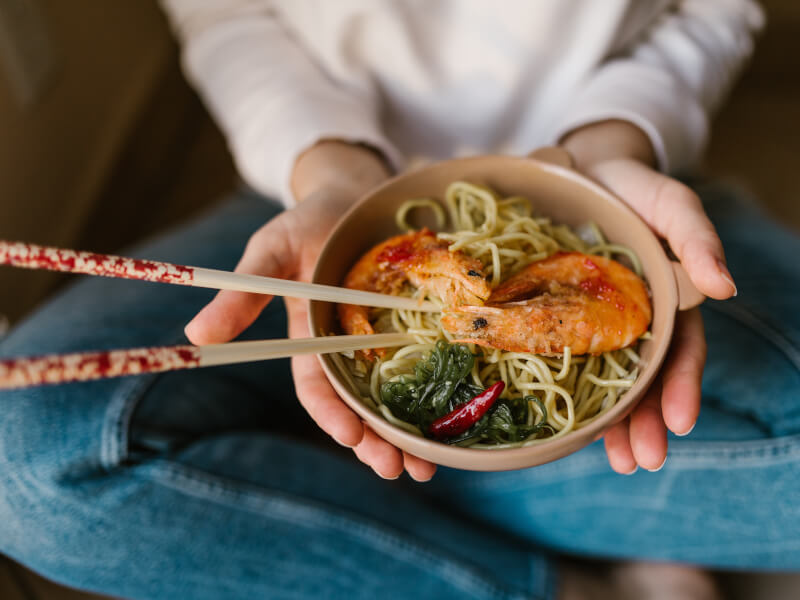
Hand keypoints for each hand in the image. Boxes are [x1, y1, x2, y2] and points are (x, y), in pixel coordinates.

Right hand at [185, 141, 436, 480]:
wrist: (354, 194)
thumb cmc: (308, 221)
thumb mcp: (272, 251)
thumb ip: (243, 292)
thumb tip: (196, 333)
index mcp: (311, 338)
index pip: (317, 388)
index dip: (330, 414)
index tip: (349, 435)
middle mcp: (349, 347)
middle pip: (361, 405)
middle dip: (375, 441)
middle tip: (398, 470)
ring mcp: (386, 339)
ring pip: (396, 396)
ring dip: (409, 433)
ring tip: (428, 467)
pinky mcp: (416, 326)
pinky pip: (429, 364)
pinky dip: (440, 394)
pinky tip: (456, 421)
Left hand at [561, 121, 736, 472]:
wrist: (577, 169)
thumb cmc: (631, 186)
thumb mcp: (671, 203)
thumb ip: (699, 238)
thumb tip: (725, 287)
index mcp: (666, 303)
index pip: (680, 354)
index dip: (682, 388)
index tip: (679, 423)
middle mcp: (634, 322)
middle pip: (645, 381)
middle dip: (646, 424)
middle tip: (638, 462)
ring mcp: (595, 325)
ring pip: (608, 382)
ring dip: (614, 425)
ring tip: (613, 461)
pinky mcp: (558, 319)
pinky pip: (564, 362)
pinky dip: (570, 395)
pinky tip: (567, 428)